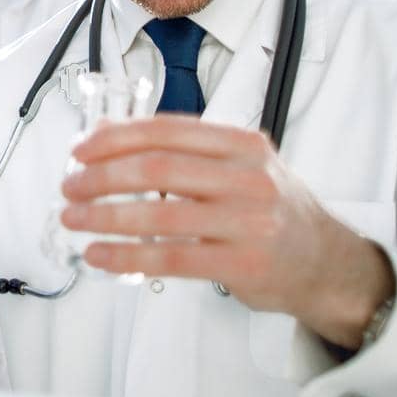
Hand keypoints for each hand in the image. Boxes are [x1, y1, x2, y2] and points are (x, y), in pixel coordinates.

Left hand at [60, 115, 394, 348]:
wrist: (326, 262)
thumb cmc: (271, 209)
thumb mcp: (238, 165)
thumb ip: (182, 151)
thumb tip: (106, 138)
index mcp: (242, 144)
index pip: (166, 131)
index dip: (115, 138)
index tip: (80, 150)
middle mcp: (249, 177)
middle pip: (158, 168)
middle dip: (102, 177)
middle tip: (70, 188)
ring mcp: (249, 222)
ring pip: (160, 214)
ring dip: (105, 216)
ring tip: (74, 220)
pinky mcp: (243, 265)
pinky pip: (171, 258)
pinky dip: (127, 255)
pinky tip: (100, 255)